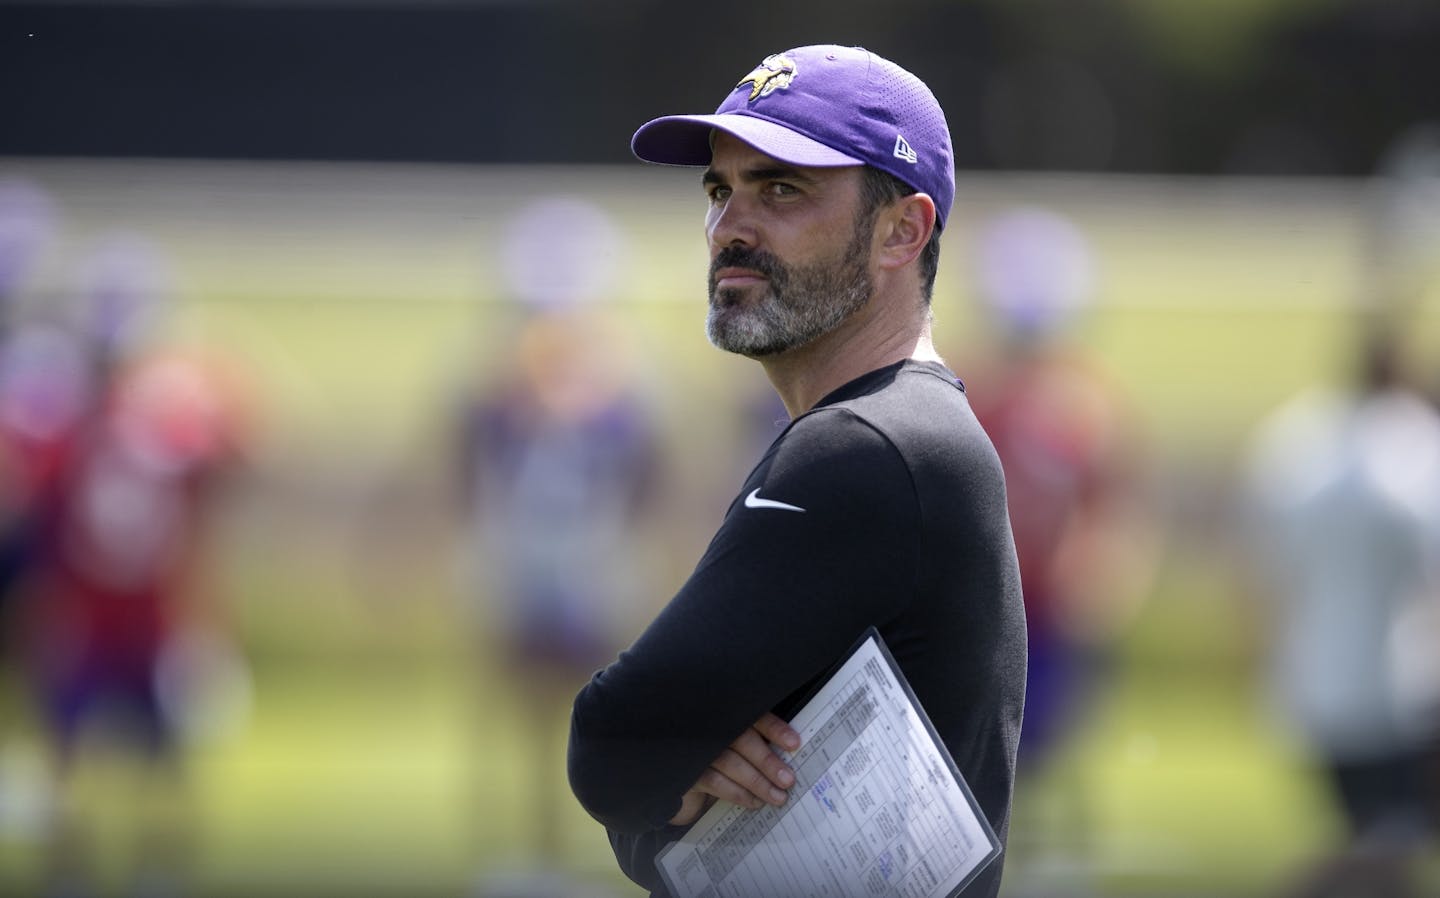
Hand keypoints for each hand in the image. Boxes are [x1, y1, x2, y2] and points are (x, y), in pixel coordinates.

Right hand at [669, 712, 801, 825]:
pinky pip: (716, 781)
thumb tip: (794, 751)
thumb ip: (761, 742)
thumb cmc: (724, 756)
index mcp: (728, 714)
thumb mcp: (743, 745)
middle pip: (742, 739)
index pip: (753, 716)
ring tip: (777, 796)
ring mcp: (697, 747)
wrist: (687, 779)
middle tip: (788, 780)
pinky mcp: (688, 770)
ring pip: (730, 762)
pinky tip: (755, 801)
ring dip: (757, 782)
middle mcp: (711, 726)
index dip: (774, 729)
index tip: (794, 744)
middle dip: (767, 761)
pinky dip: (738, 793)